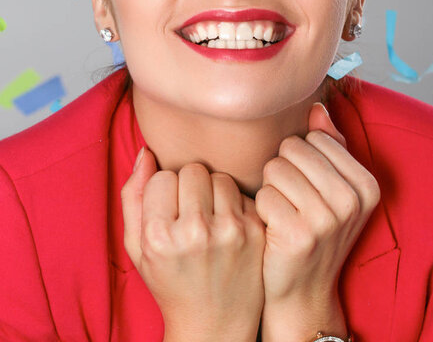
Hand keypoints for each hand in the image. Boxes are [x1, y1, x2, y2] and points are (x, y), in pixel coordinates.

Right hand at [121, 147, 265, 341]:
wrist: (213, 323)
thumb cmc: (170, 281)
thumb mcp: (138, 247)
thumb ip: (134, 196)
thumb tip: (147, 151)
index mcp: (159, 236)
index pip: (162, 177)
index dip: (164, 192)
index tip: (168, 211)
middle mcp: (196, 232)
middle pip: (193, 170)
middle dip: (189, 185)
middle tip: (190, 211)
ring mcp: (230, 231)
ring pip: (219, 176)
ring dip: (213, 190)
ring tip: (210, 216)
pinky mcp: (255, 230)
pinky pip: (242, 192)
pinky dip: (234, 203)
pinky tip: (228, 225)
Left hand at [255, 102, 380, 303]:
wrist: (304, 290)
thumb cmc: (316, 230)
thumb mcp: (334, 189)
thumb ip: (330, 145)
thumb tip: (317, 107)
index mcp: (367, 184)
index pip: (316, 137)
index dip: (302, 158)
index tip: (310, 187)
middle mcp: (352, 200)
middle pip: (293, 148)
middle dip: (284, 170)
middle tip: (293, 201)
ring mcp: (327, 220)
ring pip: (275, 168)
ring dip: (271, 189)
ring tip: (284, 212)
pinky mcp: (298, 235)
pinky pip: (263, 195)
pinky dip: (261, 209)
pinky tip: (274, 228)